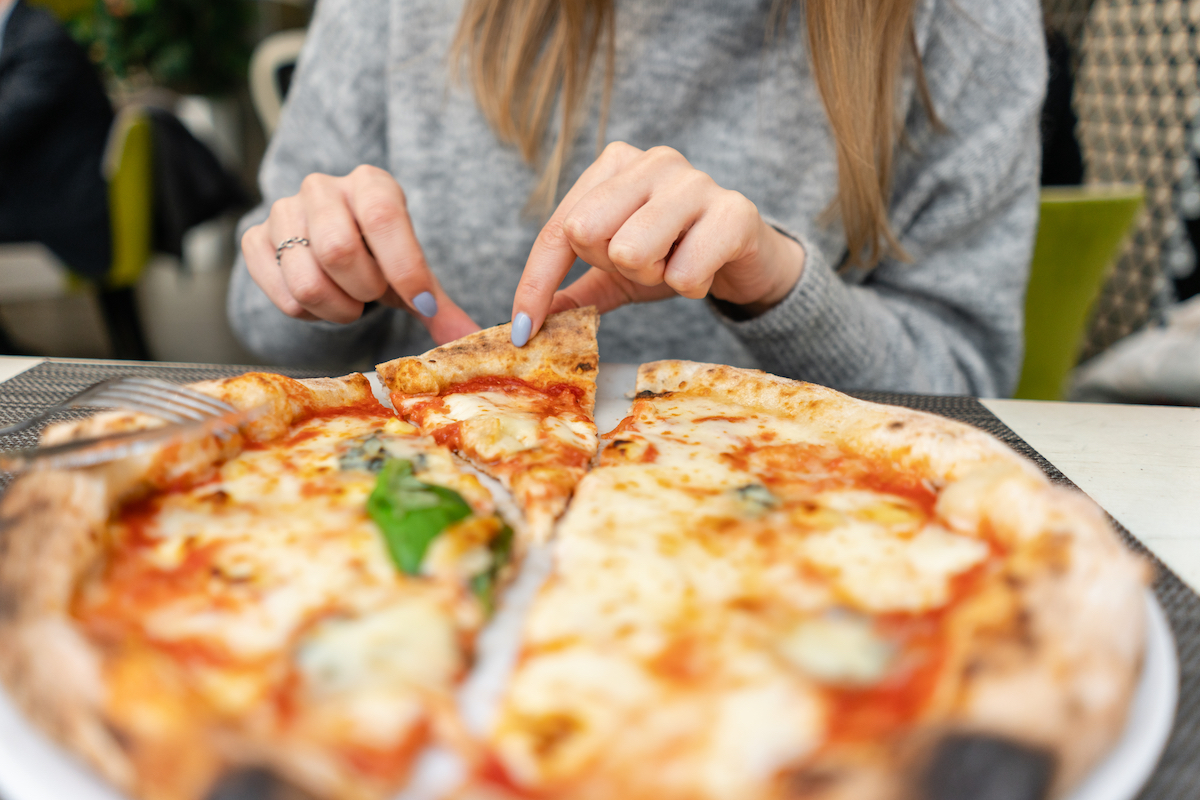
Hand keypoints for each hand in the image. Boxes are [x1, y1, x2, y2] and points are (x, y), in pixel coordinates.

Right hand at [242, 165, 479, 344]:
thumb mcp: (412, 273)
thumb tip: (467, 337)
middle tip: (373, 296)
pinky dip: (309, 314)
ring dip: (338, 309)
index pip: (382, 217)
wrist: (333, 245)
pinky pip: (282, 296)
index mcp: (370, 183)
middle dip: (364, 290)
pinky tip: (322, 301)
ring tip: (350, 301)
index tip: (421, 302)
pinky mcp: (254, 239)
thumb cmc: (380, 257)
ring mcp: (282, 211)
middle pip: (338, 251)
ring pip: (307, 281)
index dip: (404, 267)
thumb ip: (437, 304)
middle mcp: (321, 187)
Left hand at [510, 142, 804, 344]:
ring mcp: (695, 180)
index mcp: (614, 164)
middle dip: (614, 269)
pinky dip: (691, 287)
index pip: (560, 228)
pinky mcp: (734, 211)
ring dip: (654, 278)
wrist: (749, 259)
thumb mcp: (615, 274)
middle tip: (648, 267)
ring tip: (676, 265)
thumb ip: (571, 290)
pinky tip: (707, 269)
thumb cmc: (676, 255)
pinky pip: (684, 274)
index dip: (536, 283)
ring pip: (632, 252)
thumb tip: (522, 325)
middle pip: (588, 234)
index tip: (522, 332)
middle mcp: (652, 160)